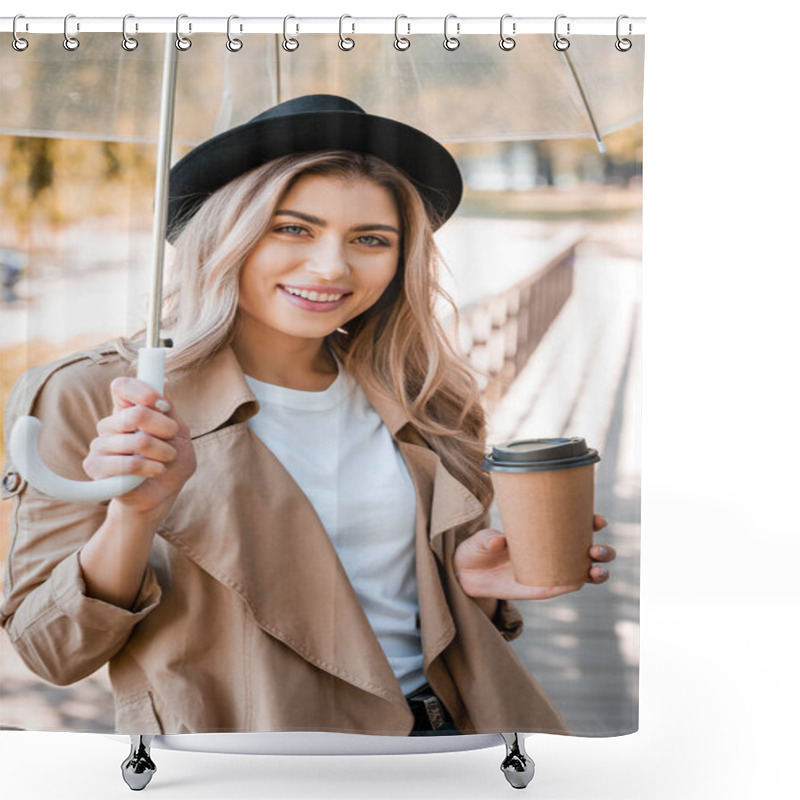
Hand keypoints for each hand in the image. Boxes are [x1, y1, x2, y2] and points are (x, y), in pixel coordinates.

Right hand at [82, 376, 195, 518]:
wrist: (162, 496)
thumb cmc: (171, 462)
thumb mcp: (178, 433)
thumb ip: (168, 410)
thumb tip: (162, 381)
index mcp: (127, 410)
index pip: (122, 386)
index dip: (142, 391)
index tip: (161, 403)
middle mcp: (110, 424)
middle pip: (137, 413)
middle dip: (166, 428)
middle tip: (172, 438)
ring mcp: (100, 445)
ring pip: (138, 440)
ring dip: (163, 452)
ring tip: (166, 460)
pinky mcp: (95, 467)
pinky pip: (129, 464)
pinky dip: (151, 468)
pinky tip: (156, 471)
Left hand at [454, 514, 615, 600]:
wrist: (466, 572)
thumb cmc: (478, 547)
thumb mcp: (481, 540)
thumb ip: (490, 540)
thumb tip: (499, 541)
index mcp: (545, 531)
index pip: (576, 525)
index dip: (593, 522)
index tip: (598, 520)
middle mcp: (553, 551)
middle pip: (590, 552)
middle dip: (604, 551)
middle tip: (596, 549)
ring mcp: (549, 571)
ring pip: (584, 572)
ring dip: (598, 571)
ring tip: (595, 569)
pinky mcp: (540, 589)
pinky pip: (562, 587)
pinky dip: (574, 584)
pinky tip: (579, 581)